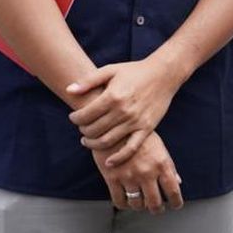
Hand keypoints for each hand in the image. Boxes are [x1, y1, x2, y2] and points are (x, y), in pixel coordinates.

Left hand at [67, 58, 183, 164]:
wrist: (164, 73)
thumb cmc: (135, 71)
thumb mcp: (111, 70)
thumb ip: (88, 81)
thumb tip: (69, 91)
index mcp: (112, 96)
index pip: (85, 116)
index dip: (75, 118)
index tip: (74, 117)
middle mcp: (123, 111)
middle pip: (93, 130)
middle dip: (83, 131)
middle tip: (82, 128)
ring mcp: (135, 121)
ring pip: (107, 141)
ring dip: (93, 144)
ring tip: (88, 140)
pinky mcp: (146, 128)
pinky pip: (130, 148)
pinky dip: (118, 158)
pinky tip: (108, 162)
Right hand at [92, 130, 182, 214]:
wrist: (114, 123)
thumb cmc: (139, 133)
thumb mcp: (159, 146)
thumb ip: (168, 165)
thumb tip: (178, 181)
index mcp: (161, 163)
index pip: (173, 190)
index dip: (176, 202)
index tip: (176, 205)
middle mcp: (146, 172)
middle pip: (155, 203)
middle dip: (157, 209)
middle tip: (157, 209)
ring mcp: (129, 176)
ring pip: (137, 204)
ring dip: (141, 206)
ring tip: (142, 204)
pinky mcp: (112, 178)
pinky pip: (119, 201)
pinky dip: (124, 205)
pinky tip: (127, 201)